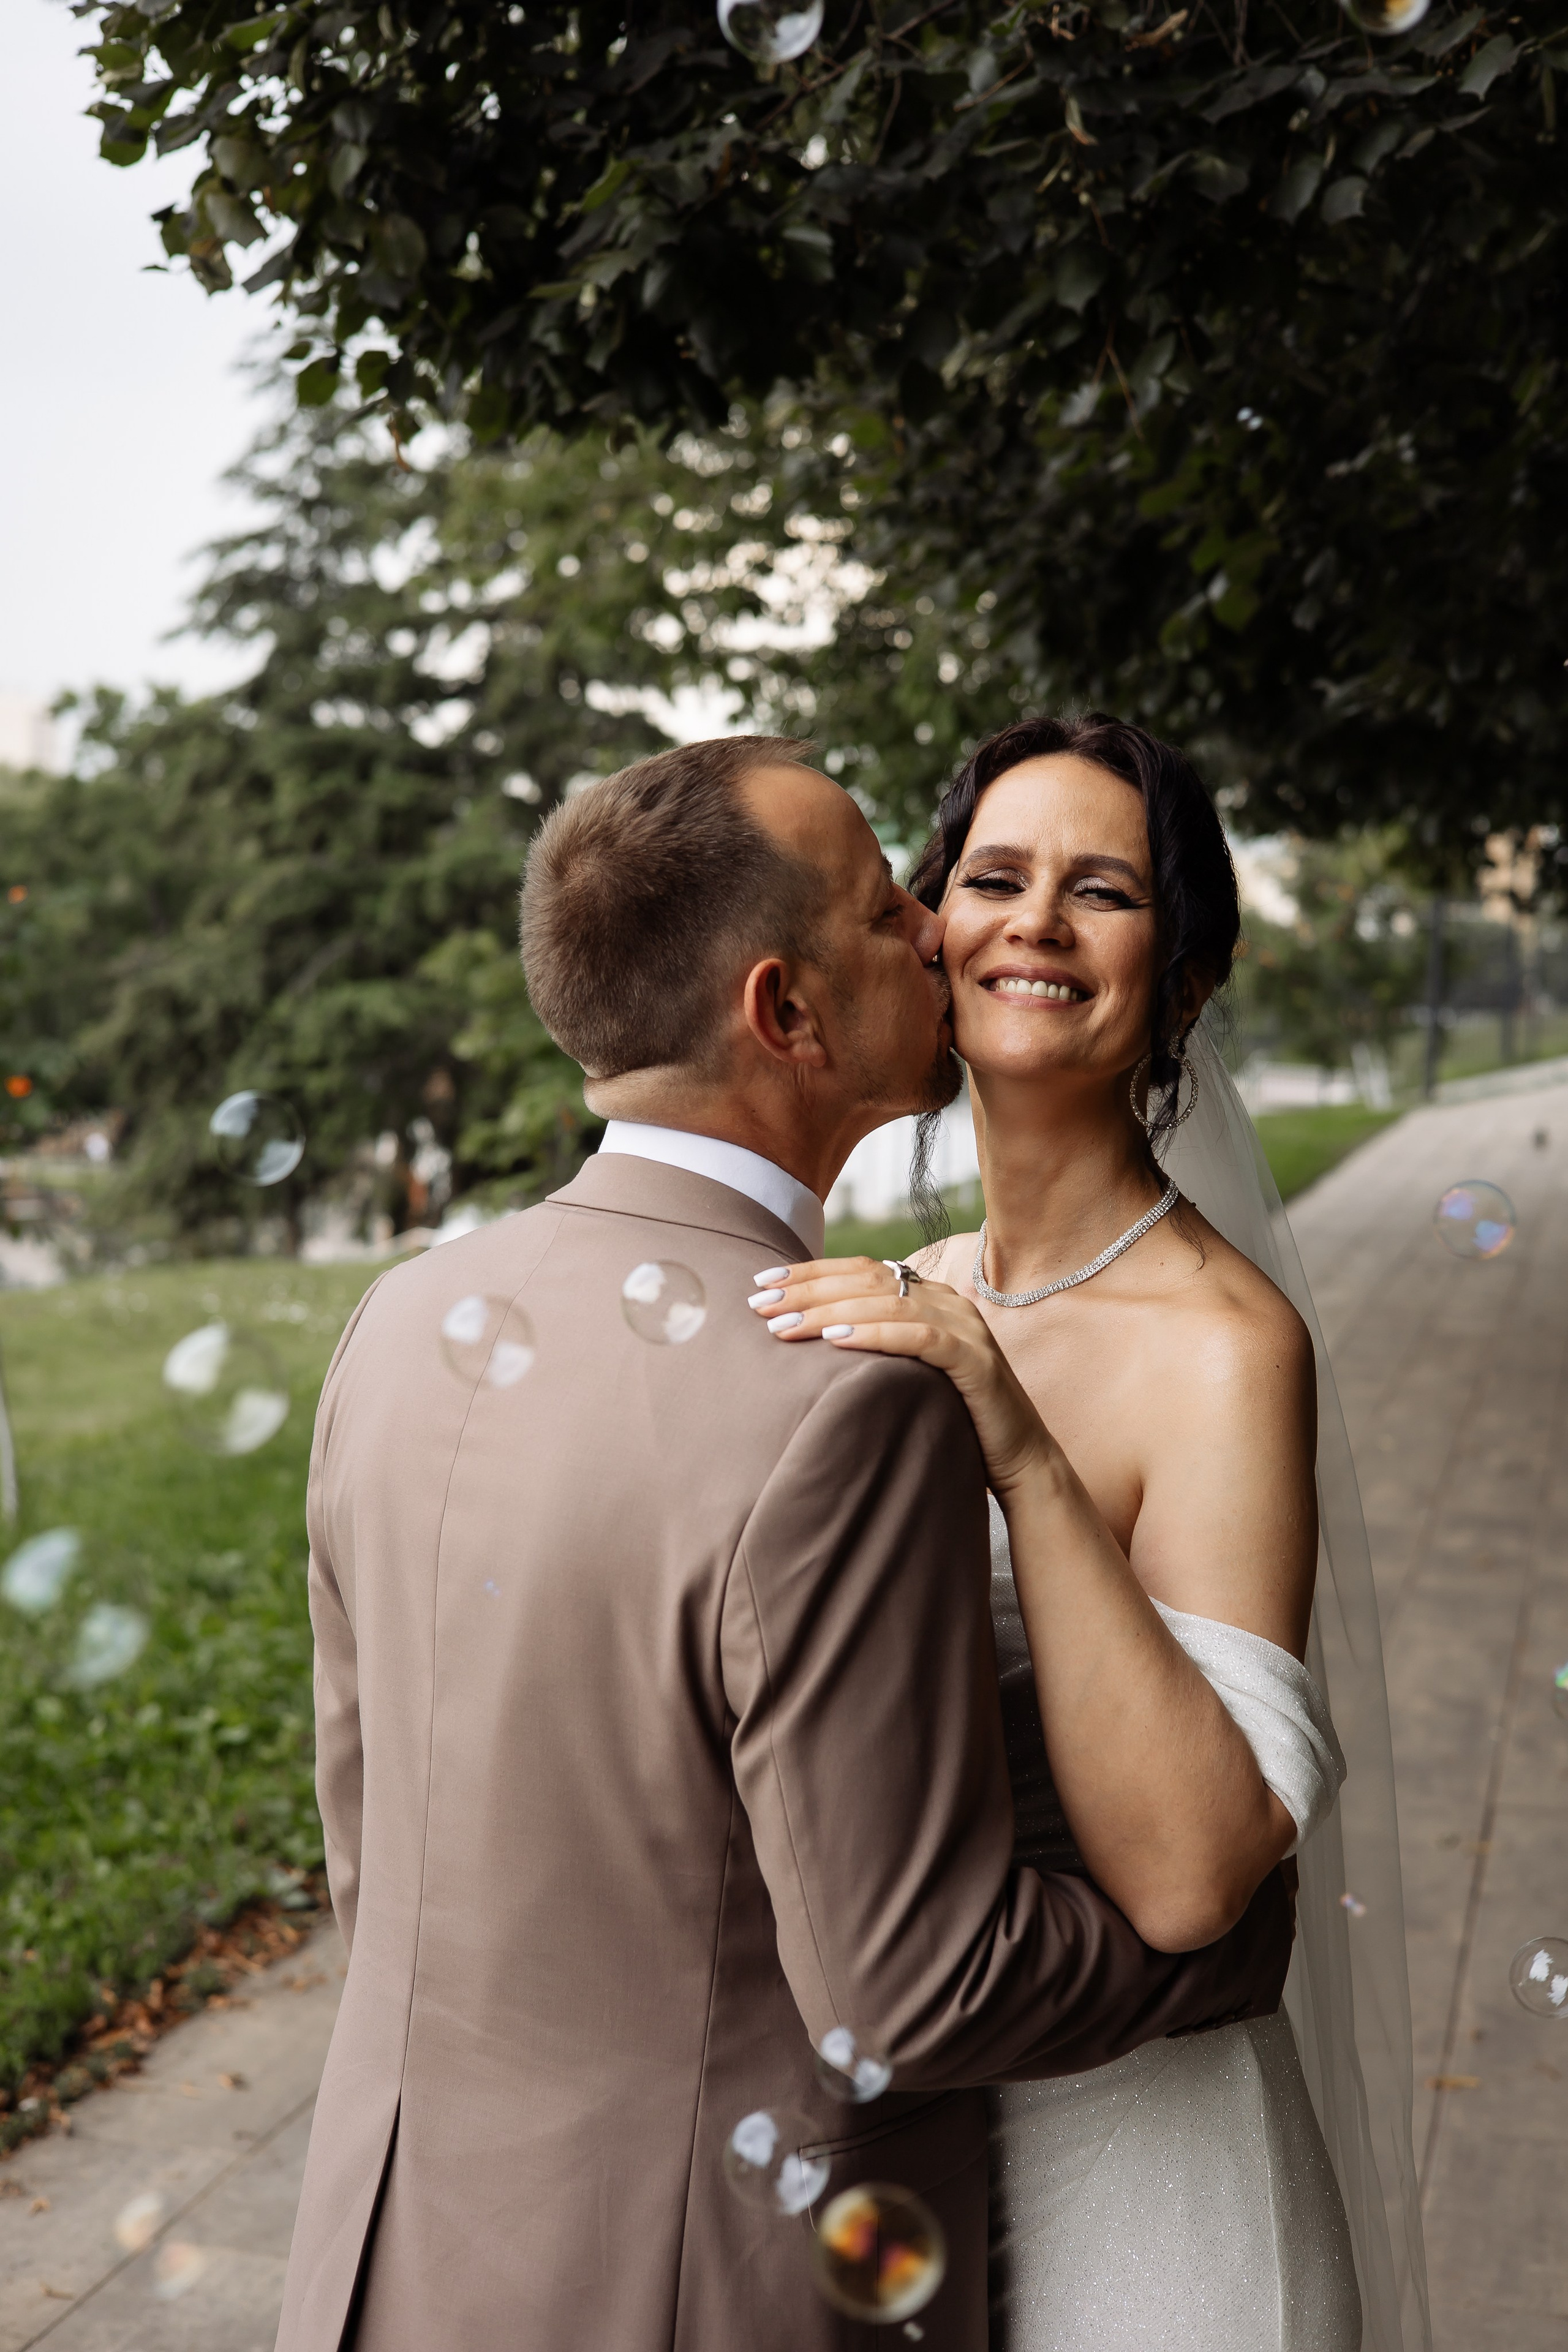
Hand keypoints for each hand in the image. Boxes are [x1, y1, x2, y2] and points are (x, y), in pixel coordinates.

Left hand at [747, 1256, 1054, 1497]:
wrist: (1016, 1457)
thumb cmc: (951, 1416)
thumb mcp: (904, 1372)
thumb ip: (872, 1344)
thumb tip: (807, 1337)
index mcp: (928, 1296)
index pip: (861, 1268)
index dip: (810, 1272)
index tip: (762, 1282)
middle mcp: (946, 1301)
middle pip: (868, 1279)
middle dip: (808, 1289)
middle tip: (759, 1304)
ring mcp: (964, 1327)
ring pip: (889, 1303)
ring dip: (830, 1311)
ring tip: (784, 1326)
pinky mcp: (975, 1360)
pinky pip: (920, 1337)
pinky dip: (877, 1333)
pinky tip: (838, 1339)